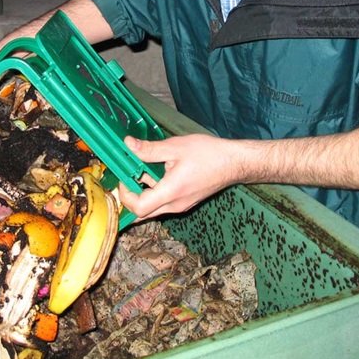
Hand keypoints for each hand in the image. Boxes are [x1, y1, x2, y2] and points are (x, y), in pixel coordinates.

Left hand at [117, 134, 242, 220]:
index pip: (138, 207)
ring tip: (141, 170)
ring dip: (142, 193)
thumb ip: (149, 149)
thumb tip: (128, 145)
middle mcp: (175, 205)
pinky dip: (154, 192)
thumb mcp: (176, 147)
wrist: (234, 163)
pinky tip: (156, 172)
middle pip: (142, 213)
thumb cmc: (209, 154)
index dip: (125, 195)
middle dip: (130, 198)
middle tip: (126, 178)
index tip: (124, 177)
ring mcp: (181, 205)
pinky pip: (163, 203)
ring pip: (153, 209)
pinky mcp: (185, 202)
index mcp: (171, 192)